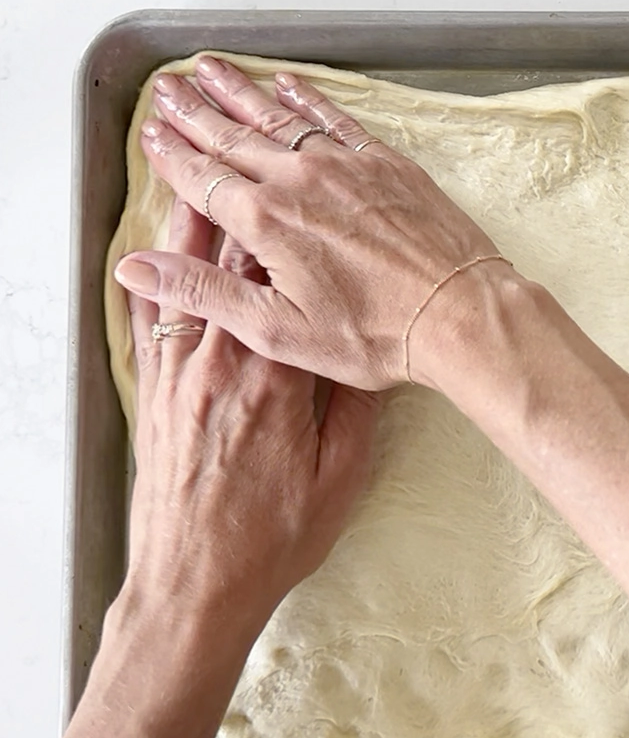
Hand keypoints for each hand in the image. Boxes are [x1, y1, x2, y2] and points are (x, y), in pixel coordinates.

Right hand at [113, 56, 516, 390]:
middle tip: (168, 91)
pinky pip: (335, 119)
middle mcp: (299, 181)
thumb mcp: (278, 329)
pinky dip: (306, 100)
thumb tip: (137, 267)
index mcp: (266, 222)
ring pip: (278, 119)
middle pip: (232, 138)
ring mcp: (344, 166)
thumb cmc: (376, 333)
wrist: (458, 311)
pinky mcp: (385, 164)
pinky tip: (289, 86)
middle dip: (194, 113)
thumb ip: (204, 292)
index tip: (152, 135)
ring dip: (241, 94)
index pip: (201, 178)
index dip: (171, 156)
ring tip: (212, 72)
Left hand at [124, 197, 379, 623]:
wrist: (196, 582)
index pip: (287, 285)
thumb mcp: (341, 475)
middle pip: (233, 268)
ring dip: (195, 224)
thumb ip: (355, 408)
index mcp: (276, 380)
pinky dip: (154, 275)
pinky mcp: (153, 393)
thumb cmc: (274, 536)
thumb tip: (369, 352)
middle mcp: (220, 365)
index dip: (295, 230)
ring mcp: (179, 376)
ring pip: (186, 281)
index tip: (306, 188)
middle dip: (243, 205)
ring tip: (197, 175)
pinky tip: (154, 248)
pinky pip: (150, 318)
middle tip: (247, 155)